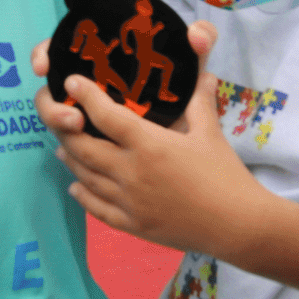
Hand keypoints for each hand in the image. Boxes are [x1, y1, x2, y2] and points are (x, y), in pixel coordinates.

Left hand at [33, 22, 274, 256]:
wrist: (239, 226)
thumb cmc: (226, 175)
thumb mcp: (210, 131)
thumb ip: (198, 100)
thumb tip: (202, 72)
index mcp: (149, 144)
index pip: (105, 115)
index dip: (84, 96)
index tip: (71, 83)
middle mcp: (132, 173)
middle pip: (82, 147)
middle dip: (65, 129)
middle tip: (60, 116)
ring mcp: (129, 202)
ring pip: (85, 177)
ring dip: (71, 158)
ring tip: (64, 146)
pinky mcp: (133, 225)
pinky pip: (96, 209)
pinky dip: (82, 194)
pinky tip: (75, 185)